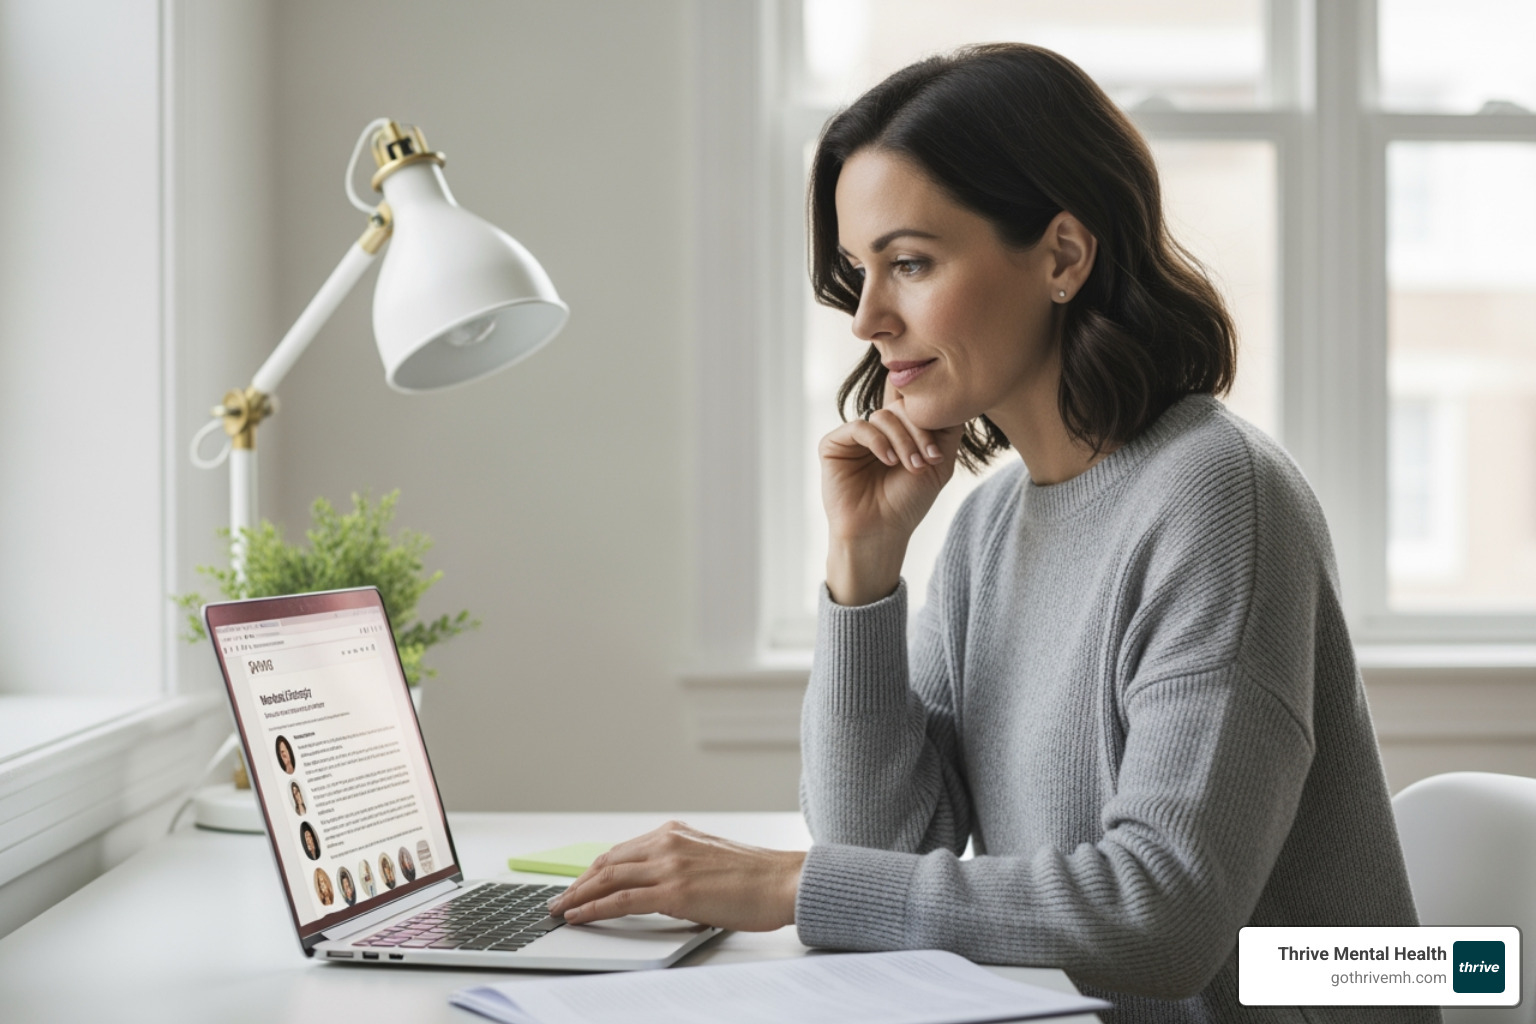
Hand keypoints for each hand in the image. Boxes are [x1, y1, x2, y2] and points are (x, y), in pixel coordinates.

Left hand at [545, 820, 804, 931]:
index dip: (597, 869)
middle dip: (580, 882)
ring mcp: (669, 865)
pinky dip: (593, 908)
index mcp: (677, 833)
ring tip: (560, 909)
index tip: (582, 882)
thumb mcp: (712, 859)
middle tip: (561, 898)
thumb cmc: (758, 877)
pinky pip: (621, 900)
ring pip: (608, 878)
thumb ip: (684, 866)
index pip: (623, 851)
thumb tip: (663, 890)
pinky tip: (579, 916)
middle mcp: (668, 842)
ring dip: (578, 895)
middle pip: (608, 861)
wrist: (784, 881)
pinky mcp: (674, 891)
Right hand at [820, 390, 961, 604]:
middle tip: (926, 460)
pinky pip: (859, 427)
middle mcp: (877, 431)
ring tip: (910, 466)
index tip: (938, 455)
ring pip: (883, 416)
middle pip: (901, 408)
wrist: (880, 532)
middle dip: (918, 433)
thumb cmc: (907, 503)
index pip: (916, 408)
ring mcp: (854, 437)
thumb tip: (952, 398)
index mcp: (899, 433)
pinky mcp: (833, 444)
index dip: (930, 423)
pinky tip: (887, 461)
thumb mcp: (938, 463)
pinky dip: (878, 441)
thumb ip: (947, 429)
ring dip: (901, 440)